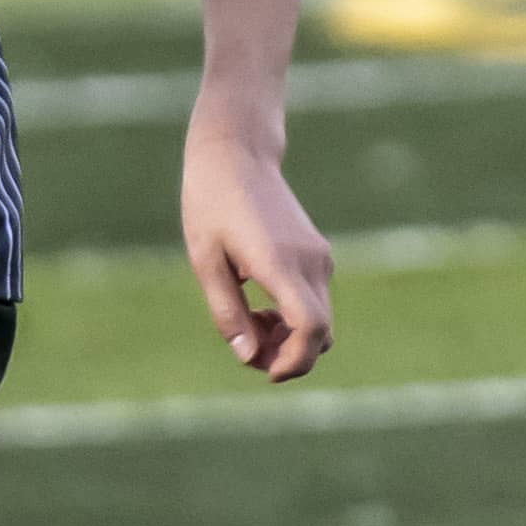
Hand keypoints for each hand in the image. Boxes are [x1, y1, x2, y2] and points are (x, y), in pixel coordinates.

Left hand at [181, 101, 332, 382]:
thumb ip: (226, 311)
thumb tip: (247, 358)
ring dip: (289, 338)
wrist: (236, 154)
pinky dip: (293, 318)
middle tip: (246, 352)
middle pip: (320, 332)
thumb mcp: (205, 261)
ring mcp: (318, 257)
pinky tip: (259, 307)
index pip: (311, 328)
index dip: (295, 361)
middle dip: (288, 356)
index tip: (265, 371)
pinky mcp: (317, 254)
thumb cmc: (211, 203)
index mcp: (281, 263)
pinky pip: (315, 301)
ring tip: (246, 323)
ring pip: (320, 320)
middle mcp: (311, 262)